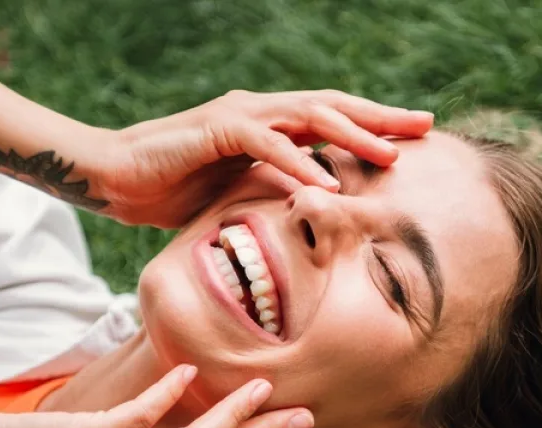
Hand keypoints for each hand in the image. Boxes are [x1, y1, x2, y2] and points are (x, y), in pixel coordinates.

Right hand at [89, 89, 433, 226]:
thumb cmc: (174, 189)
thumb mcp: (239, 194)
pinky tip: (325, 180)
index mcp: (269, 124)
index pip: (332, 120)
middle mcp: (260, 111)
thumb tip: (315, 207)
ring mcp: (239, 116)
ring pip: (308, 116)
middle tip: (425, 126)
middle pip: (332, 108)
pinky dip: (297, 161)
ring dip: (351, 136)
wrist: (116, 179)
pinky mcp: (215, 131)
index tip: (415, 138)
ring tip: (390, 155)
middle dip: (381, 118)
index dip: (374, 125)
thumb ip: (275, 190)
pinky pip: (266, 144)